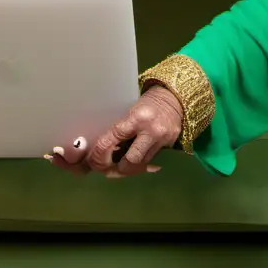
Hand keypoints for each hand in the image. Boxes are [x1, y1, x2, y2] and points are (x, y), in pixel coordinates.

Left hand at [48, 85, 184, 176]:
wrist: (174, 99)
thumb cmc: (146, 103)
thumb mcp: (129, 111)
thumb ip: (117, 130)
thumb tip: (98, 150)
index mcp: (137, 117)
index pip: (113, 138)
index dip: (100, 153)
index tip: (93, 159)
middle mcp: (151, 130)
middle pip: (131, 160)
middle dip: (116, 168)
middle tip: (106, 169)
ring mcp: (162, 140)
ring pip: (141, 164)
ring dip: (127, 168)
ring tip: (117, 167)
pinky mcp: (169, 146)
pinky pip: (150, 161)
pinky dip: (139, 164)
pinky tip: (132, 162)